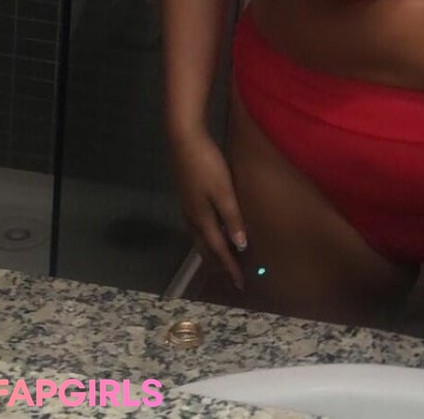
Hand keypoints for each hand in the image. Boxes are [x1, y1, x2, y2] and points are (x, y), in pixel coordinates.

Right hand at [168, 127, 246, 289]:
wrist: (183, 140)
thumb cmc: (207, 164)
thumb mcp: (223, 191)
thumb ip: (232, 217)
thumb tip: (240, 245)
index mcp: (202, 218)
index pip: (219, 250)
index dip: (230, 267)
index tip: (240, 284)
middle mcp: (192, 217)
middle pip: (206, 248)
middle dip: (218, 264)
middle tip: (231, 277)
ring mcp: (186, 206)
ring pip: (199, 238)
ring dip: (210, 251)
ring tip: (220, 261)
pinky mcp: (186, 196)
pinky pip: (196, 226)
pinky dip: (205, 236)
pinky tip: (208, 231)